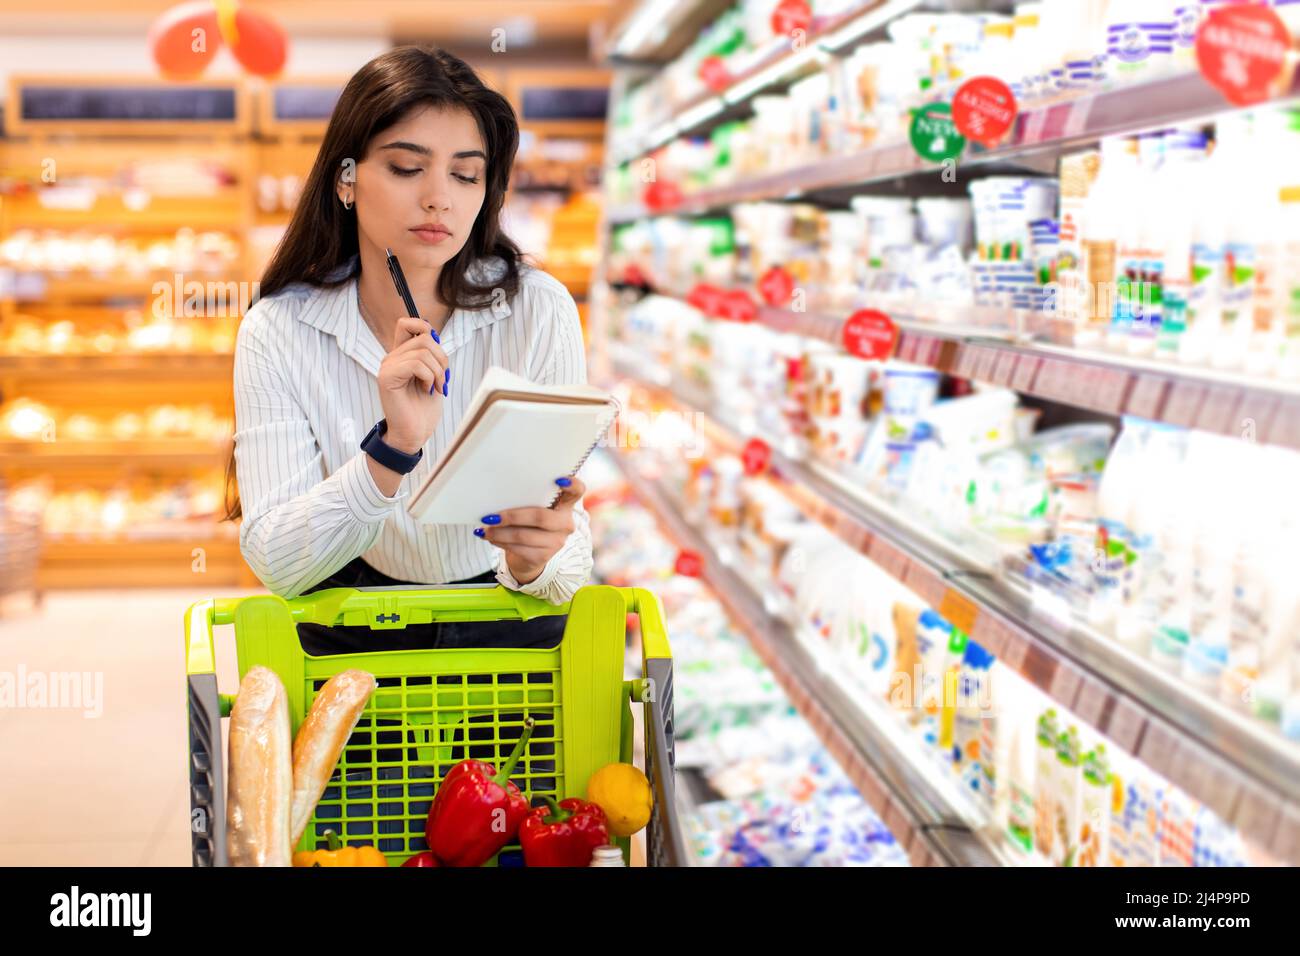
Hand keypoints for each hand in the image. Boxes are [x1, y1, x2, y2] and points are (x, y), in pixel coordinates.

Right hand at [377, 317, 448, 453]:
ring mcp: (387, 366)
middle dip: (442, 358)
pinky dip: (429, 377)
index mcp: (401, 355)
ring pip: (423, 351)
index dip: (425, 328)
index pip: (407, 323)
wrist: (414, 433)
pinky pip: (416, 364)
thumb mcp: (433, 375)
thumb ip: (431, 354)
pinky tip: (427, 390)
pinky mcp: (387, 377)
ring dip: (438, 371)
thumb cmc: (424, 409)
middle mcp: (392, 357)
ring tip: (436, 387)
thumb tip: (433, 333)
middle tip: (443, 379)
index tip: (438, 353)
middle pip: (424, 337)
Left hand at [475, 477, 585, 584]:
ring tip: (484, 529)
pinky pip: (518, 548)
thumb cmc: (529, 524)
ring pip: (523, 535)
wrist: (530, 555)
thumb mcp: (532, 508)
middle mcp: (565, 523)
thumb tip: (496, 496)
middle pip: (540, 517)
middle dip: (511, 516)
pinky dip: (500, 542)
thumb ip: (526, 500)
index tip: (559, 479)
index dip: (572, 484)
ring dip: (499, 532)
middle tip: (490, 517)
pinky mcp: (544, 556)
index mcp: (565, 505)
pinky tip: (491, 538)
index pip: (577, 491)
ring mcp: (557, 542)